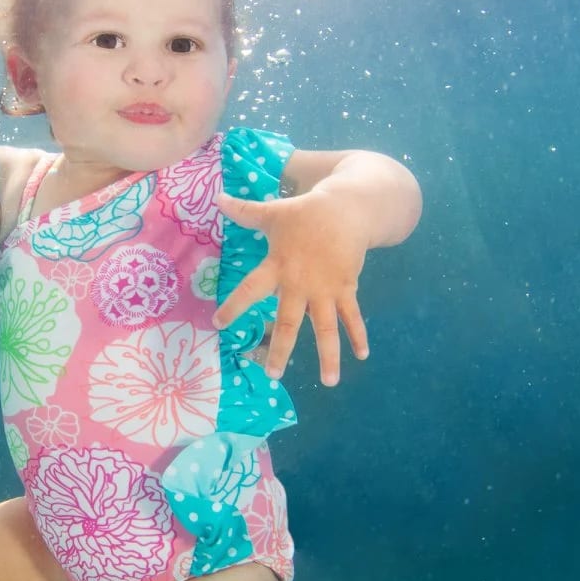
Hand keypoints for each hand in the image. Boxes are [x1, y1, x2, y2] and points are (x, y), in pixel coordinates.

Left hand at [212, 191, 370, 385]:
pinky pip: (352, 316)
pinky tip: (362, 356)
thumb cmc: (305, 214)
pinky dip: (358, 335)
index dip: (235, 306)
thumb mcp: (273, 213)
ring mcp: (326, 290)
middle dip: (280, 348)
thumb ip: (245, 212)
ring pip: (326, 328)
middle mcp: (301, 284)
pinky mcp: (347, 288)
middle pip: (289, 322)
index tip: (218, 324)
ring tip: (329, 382)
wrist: (347, 209)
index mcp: (279, 267)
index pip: (251, 289)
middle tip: (272, 375)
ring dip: (328, 355)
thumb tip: (217, 198)